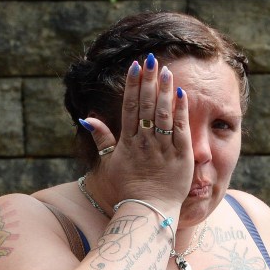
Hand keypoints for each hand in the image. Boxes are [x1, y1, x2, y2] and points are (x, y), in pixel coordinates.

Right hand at [80, 54, 192, 210]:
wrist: (147, 210)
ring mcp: (163, 149)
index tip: (135, 66)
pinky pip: (181, 130)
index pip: (130, 107)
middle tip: (151, 59)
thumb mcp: (109, 163)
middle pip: (146, 106)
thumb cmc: (128, 188)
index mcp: (128, 141)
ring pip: (163, 115)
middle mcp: (145, 142)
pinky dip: (181, 112)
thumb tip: (86, 118)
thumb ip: (101, 139)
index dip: (133, 85)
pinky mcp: (181, 157)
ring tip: (166, 71)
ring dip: (164, 91)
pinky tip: (182, 94)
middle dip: (149, 81)